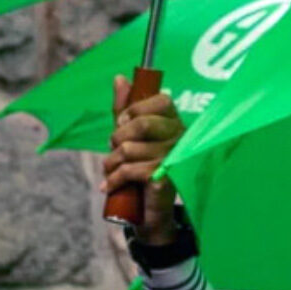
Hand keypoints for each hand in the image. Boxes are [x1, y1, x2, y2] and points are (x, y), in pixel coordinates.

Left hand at [102, 75, 183, 245]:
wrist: (149, 212)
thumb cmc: (140, 168)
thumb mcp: (130, 136)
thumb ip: (125, 108)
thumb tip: (120, 78)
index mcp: (175, 122)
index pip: (160, 101)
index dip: (133, 111)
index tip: (121, 124)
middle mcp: (181, 137)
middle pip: (140, 124)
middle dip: (117, 138)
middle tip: (114, 150)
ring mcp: (175, 158)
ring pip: (129, 149)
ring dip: (111, 163)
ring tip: (111, 170)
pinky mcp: (166, 177)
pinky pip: (130, 169)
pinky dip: (113, 179)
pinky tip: (109, 185)